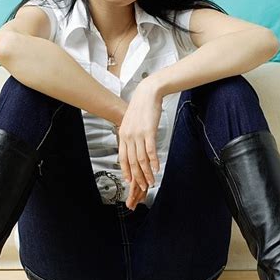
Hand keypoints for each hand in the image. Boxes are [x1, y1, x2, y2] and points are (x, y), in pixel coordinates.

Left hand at [116, 81, 162, 197]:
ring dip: (146, 173)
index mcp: (123, 135)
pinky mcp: (149, 132)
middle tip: (142, 187)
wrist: (147, 93)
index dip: (126, 171)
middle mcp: (129, 137)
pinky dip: (153, 162)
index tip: (130, 181)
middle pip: (132, 162)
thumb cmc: (141, 107)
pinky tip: (156, 169)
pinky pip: (150, 151)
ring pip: (141, 159)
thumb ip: (130, 135)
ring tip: (151, 182)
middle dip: (137, 177)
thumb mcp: (130, 122)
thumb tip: (133, 146)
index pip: (123, 158)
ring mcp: (138, 135)